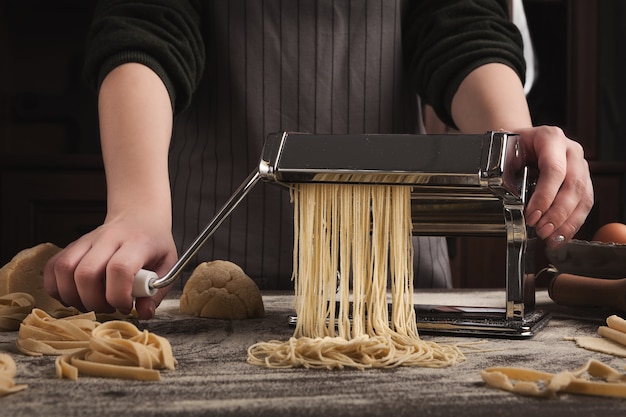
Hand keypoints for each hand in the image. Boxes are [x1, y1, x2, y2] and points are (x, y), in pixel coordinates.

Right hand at [43, 213, 176, 319]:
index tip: (126, 305)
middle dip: (94, 301)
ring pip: (64, 269)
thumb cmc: (154, 243)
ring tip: (91, 302)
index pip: (119, 269)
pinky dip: (56, 287)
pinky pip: (53, 267)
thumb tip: (144, 313)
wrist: (139, 217)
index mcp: (136, 243)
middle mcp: (108, 238)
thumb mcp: (168, 265)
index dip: (119, 295)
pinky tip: (74, 295)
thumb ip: (158, 291)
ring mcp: (87, 240)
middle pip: (86, 273)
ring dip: (73, 296)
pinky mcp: (72, 245)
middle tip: (108, 307)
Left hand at [517, 126, 593, 247]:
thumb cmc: (513, 146)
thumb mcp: (504, 152)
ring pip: (583, 197)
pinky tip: (561, 235)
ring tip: (552, 238)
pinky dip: (572, 222)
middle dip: (557, 213)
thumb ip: (507, 171)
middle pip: (573, 185)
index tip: (532, 215)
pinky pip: (584, 203)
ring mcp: (580, 166)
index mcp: (551, 138)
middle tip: (542, 230)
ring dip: (568, 222)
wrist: (521, 141)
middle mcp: (571, 151)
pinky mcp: (583, 180)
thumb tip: (510, 197)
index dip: (544, 196)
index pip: (554, 170)